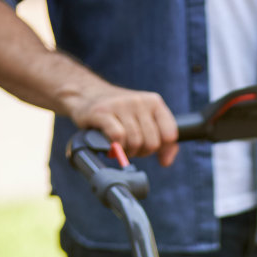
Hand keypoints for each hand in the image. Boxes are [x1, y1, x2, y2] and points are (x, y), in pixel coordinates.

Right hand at [64, 80, 178, 165]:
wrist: (87, 95)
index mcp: (154, 102)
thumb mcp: (146, 123)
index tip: (148, 145)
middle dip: (142, 151)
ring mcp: (121, 105)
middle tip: (130, 145)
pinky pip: (118, 137)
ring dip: (127, 150)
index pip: (170, 135)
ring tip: (120, 144)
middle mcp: (139, 101)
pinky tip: (110, 142)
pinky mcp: (103, 112)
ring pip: (135, 142)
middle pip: (152, 142)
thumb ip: (164, 142)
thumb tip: (166, 161)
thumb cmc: (120, 115)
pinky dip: (115, 146)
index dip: (160, 147)